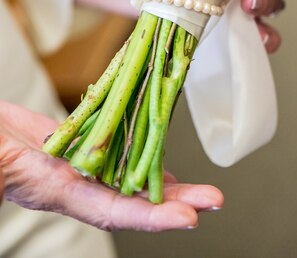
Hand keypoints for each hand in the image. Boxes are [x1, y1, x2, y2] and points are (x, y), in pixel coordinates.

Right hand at [0, 101, 222, 230]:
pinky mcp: (76, 142)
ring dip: (163, 179)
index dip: (151, 216)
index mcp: (55, 190)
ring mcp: (76, 163)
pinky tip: (157, 153)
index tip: (188, 218)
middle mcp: (73, 182)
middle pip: (133, 197)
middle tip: (213, 199)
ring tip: (199, 188)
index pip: (112, 210)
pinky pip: (114, 146)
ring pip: (128, 173)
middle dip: (175, 201)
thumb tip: (5, 174)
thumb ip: (4, 171)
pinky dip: (138, 149)